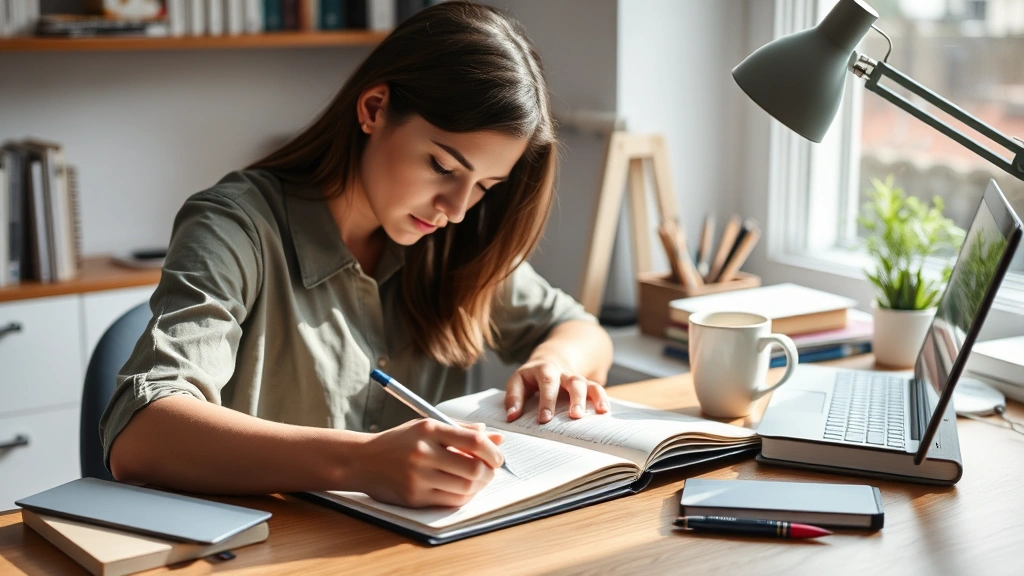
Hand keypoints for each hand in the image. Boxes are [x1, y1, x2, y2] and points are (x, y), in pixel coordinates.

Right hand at [355, 420, 503, 507]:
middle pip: (473, 468)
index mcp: (429, 429)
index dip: (493, 451)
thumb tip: (496, 437)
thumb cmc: (399, 442)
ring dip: (479, 486)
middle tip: (491, 471)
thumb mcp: (427, 427)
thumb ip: (462, 431)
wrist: (362, 461)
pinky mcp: (414, 497)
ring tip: (479, 480)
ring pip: (465, 487)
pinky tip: (464, 489)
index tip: (498, 456)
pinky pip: (451, 501)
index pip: (473, 442)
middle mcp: (423, 452)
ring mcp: (418, 477)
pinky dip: (464, 496)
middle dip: (490, 472)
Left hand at [504, 357, 610, 423]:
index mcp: (544, 370)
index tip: (544, 419)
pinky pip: (596, 389)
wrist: (551, 360)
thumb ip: (514, 397)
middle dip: (574, 399)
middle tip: (574, 417)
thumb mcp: (518, 381)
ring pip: (586, 384)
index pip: (547, 383)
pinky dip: (601, 399)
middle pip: (572, 382)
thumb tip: (512, 416)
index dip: (546, 401)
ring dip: (591, 398)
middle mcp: (563, 373)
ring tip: (597, 413)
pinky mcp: (585, 385)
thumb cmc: (531, 378)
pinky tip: (604, 412)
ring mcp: (575, 378)